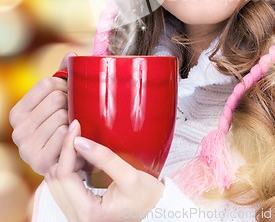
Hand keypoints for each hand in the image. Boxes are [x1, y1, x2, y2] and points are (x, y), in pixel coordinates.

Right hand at [9, 52, 75, 174]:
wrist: (71, 161)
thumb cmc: (64, 126)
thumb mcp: (60, 100)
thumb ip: (63, 76)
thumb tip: (71, 55)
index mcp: (17, 113)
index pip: (46, 84)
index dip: (64, 85)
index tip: (70, 94)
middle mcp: (17, 131)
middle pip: (55, 99)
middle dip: (71, 102)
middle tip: (76, 111)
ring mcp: (26, 148)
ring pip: (62, 116)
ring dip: (75, 118)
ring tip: (75, 126)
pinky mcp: (40, 161)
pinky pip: (65, 135)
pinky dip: (75, 134)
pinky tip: (74, 138)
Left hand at [46, 120, 164, 221]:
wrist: (155, 212)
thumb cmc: (147, 198)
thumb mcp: (129, 176)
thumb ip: (104, 158)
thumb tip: (79, 141)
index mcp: (87, 212)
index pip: (63, 175)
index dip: (67, 147)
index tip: (76, 126)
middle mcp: (77, 217)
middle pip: (55, 178)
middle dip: (64, 153)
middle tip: (79, 133)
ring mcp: (76, 214)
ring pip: (56, 181)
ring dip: (66, 159)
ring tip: (82, 145)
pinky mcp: (79, 208)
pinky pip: (64, 185)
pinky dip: (70, 167)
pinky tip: (83, 157)